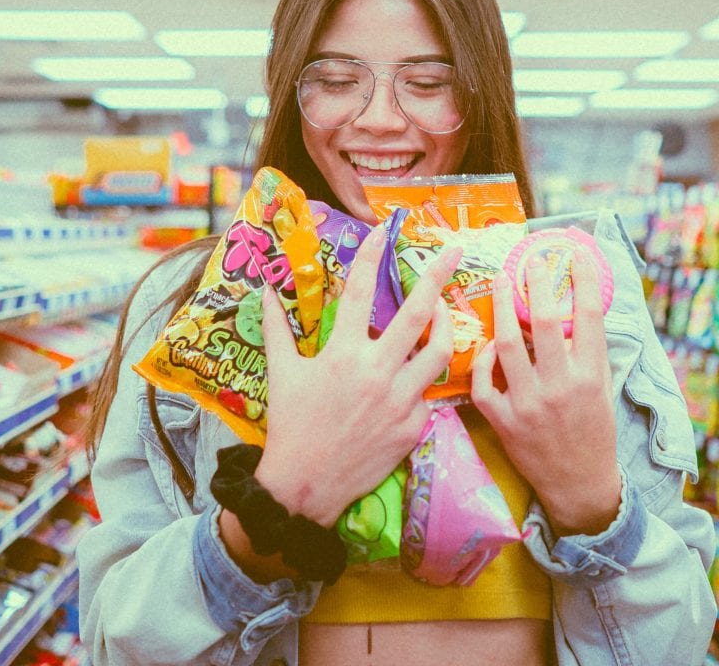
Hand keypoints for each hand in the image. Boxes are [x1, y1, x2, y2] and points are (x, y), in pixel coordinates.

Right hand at [256, 227, 458, 526]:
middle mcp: (376, 371)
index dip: (369, 256)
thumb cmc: (290, 425)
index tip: (381, 232)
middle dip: (438, 275)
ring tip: (445, 311)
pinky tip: (416, 375)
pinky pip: (429, 393)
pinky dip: (425, 379)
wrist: (304, 488)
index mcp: (342, 353)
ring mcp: (400, 400)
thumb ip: (276, 329)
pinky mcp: (414, 426)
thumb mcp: (281, 373)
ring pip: (441, 351)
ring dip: (447, 325)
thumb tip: (264, 291)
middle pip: (418, 313)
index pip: (357, 291)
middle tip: (454, 251)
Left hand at [472, 250, 620, 535]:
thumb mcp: (603, 389)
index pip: (590, 316)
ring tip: (503, 283)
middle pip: (545, 322)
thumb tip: (579, 303)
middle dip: (538, 284)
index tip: (577, 253)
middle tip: (531, 260)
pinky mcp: (504, 423)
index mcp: (591, 376)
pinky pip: (484, 384)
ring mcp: (529, 406)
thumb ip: (589, 350)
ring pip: (508, 346)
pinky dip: (483, 361)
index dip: (584, 279)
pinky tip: (488, 344)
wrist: (580, 485)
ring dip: (503, 309)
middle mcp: (561, 387)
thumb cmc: (594, 430)